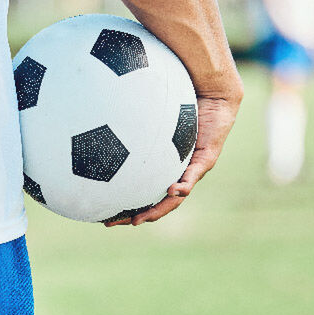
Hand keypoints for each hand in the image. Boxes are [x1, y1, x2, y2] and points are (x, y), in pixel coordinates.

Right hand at [103, 86, 242, 226]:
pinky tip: (171, 189)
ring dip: (158, 210)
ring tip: (139, 218)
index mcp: (164, 164)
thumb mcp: (150, 110)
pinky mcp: (206, 160)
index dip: (126, 202)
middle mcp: (177, 170)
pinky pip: (192, 176)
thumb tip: (100, 107)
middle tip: (112, 223)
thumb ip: (130, 116)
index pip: (144, 189)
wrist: (213, 91)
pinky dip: (182, 185)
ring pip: (175, 197)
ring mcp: (192, 168)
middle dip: (135, 214)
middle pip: (156, 201)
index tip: (105, 209)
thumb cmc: (180, 96)